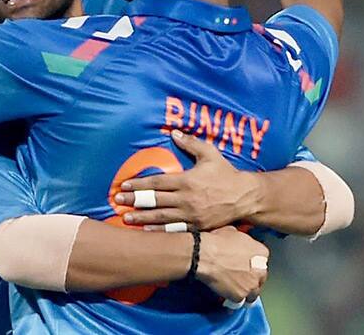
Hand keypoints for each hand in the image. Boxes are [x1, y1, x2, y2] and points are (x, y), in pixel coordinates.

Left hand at [114, 130, 260, 230]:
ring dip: (142, 217)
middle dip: (134, 200)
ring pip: (162, 217)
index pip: (157, 182)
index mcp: (187, 180)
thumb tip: (174, 132)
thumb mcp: (210, 153)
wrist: (245, 197)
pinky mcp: (197, 227)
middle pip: (155, 200)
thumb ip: (191, 143)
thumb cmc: (226, 173)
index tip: (124, 185)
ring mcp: (191, 215)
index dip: (139, 184)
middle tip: (117, 201)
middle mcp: (186, 199)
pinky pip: (175, 230)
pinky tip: (146, 231)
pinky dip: (159, 231)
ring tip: (125, 218)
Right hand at [197, 226, 268, 304]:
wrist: (204, 254)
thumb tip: (237, 242)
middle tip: (240, 277)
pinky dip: (233, 298)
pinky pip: (239, 300)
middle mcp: (261, 270)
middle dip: (251, 278)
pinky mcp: (240, 296)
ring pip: (253, 293)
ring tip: (235, 289)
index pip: (263, 261)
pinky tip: (226, 294)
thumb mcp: (233, 232)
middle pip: (260, 278)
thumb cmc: (216, 241)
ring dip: (245, 291)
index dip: (253, 263)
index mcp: (261, 252)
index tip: (246, 264)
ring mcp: (251, 285)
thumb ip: (241, 240)